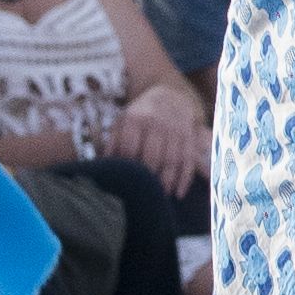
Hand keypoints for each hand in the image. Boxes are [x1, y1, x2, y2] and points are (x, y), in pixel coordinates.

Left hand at [110, 81, 205, 198]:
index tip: (121, 183)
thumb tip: (103, 164)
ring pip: (173, 161)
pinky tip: (178, 194)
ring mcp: (176, 131)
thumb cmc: (140, 115)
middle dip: (148, 179)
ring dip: (166, 183)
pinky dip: (184, 179)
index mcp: (135, 119)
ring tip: (159, 198)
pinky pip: (188, 161)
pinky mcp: (190, 138)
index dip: (125, 168)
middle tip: (141, 196)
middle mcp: (158, 124)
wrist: (171, 96)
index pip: (129, 148)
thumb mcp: (122, 121)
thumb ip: (112, 141)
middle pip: (153, 157)